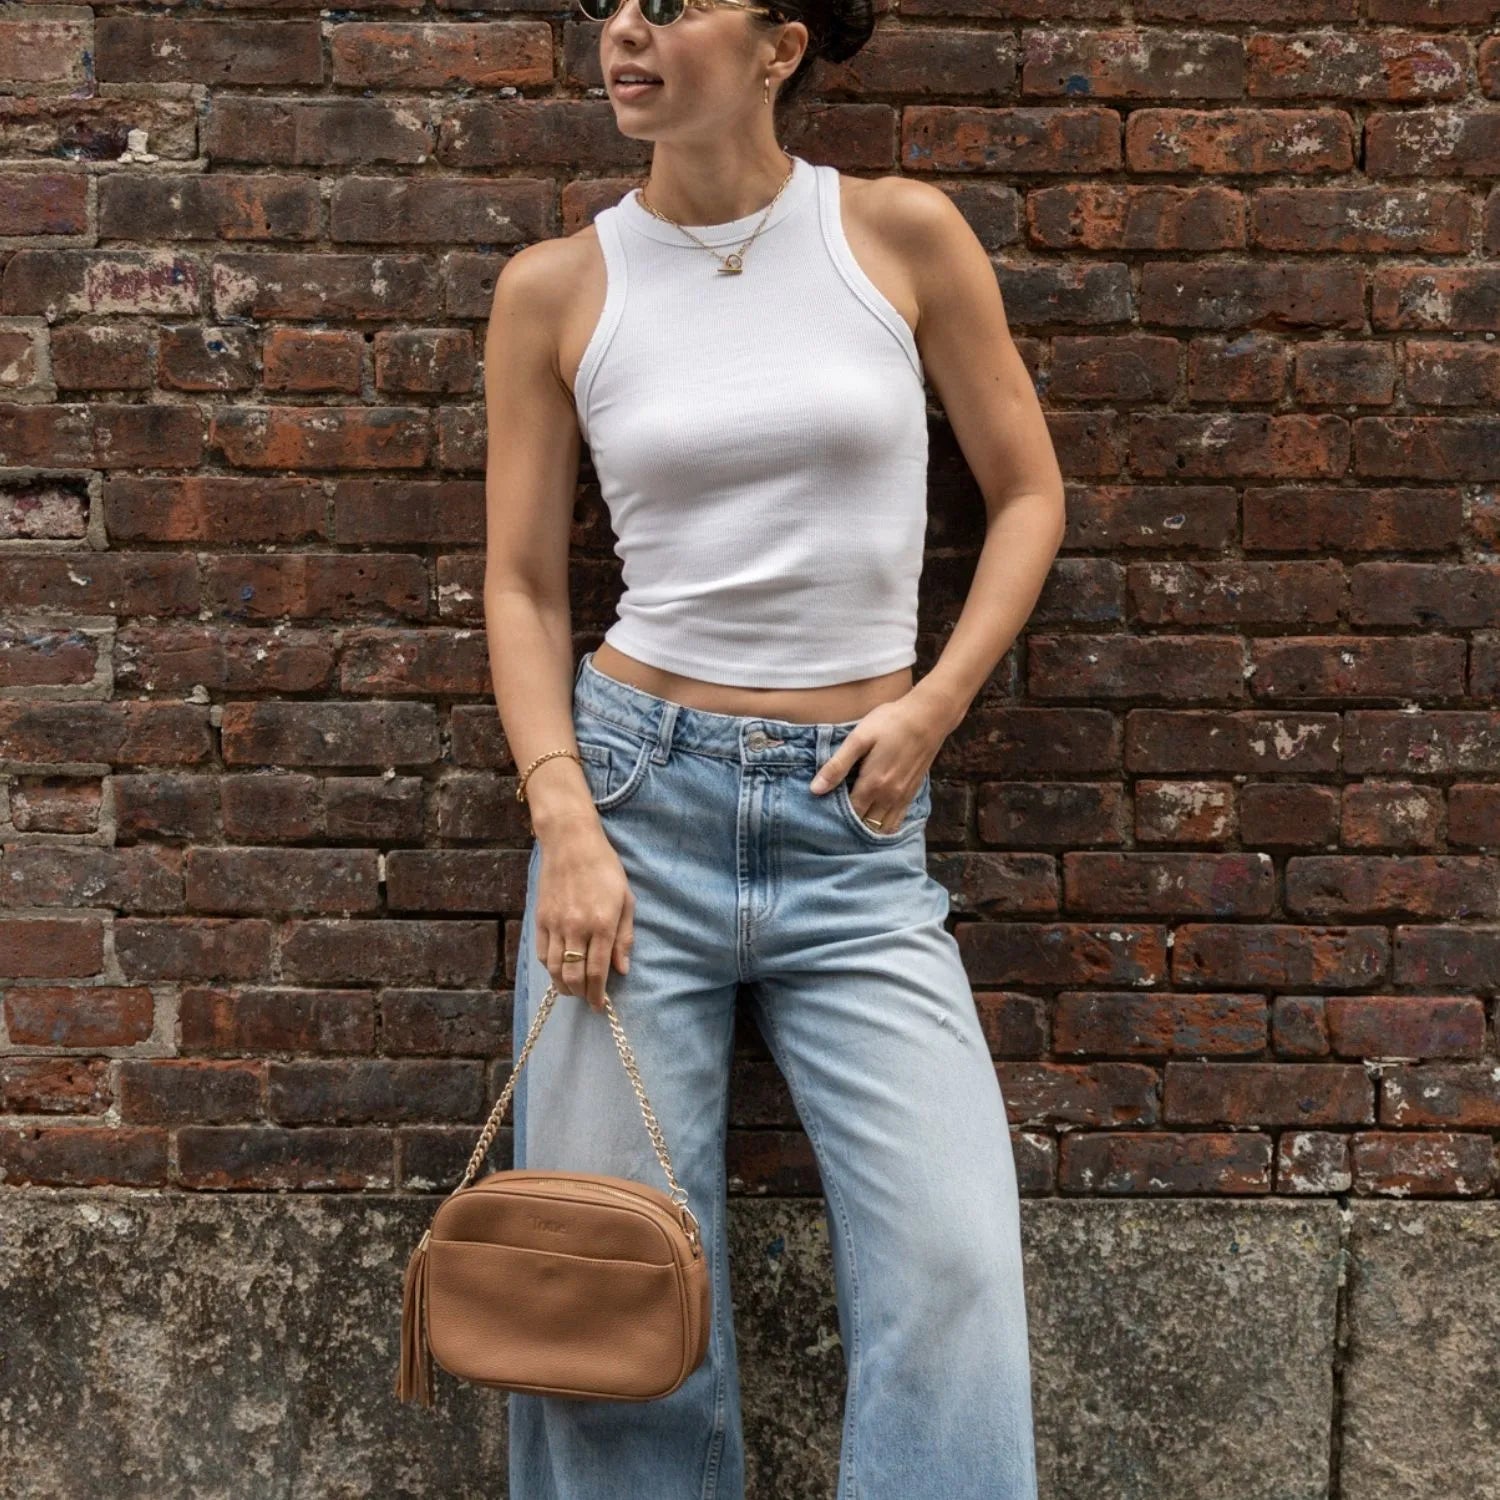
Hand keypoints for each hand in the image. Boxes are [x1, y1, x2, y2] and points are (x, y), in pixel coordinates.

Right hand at [534, 825, 633, 1011]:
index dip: (597, 994)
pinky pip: (543, 954)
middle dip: (581, 995)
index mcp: (602, 923)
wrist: (571, 843)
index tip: (600, 1006)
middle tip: (587, 1001)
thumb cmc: (605, 868)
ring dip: (564, 986)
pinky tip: (559, 970)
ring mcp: (556, 924)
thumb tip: (622, 969)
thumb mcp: (626, 899)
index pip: (597, 971)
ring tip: (573, 990)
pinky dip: (550, 968)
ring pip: (555, 969)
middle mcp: (577, 927)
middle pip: (574, 976)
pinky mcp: (541, 919)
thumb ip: (624, 937)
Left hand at [807, 697, 939, 830]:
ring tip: (852, 823)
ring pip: (882, 828)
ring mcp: (903, 797)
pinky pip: (897, 822)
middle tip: (833, 821)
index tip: (823, 814)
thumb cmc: (890, 723)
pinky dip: (884, 827)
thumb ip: (837, 765)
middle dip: (849, 827)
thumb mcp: (859, 738)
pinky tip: (874, 820)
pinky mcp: (912, 793)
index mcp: (872, 785)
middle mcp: (889, 797)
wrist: (929, 716)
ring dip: (867, 829)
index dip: (834, 818)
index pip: (849, 816)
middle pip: (865, 826)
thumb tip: (815, 790)